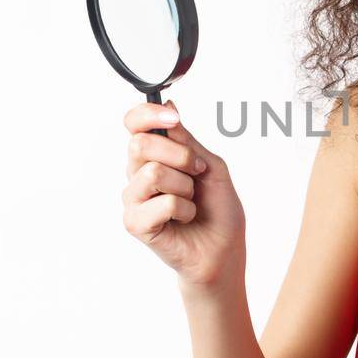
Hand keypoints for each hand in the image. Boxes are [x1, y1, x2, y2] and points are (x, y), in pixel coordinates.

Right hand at [122, 100, 245, 296]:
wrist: (223, 250)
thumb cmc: (217, 210)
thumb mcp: (210, 166)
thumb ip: (187, 140)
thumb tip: (169, 108)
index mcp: (154, 155)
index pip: (134, 123)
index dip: (148, 114)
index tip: (173, 118)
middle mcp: (137, 174)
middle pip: (139, 144)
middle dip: (179, 155)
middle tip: (196, 172)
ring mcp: (133, 199)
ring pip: (152, 172)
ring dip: (185, 186)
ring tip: (191, 200)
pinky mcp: (135, 222)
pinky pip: (162, 202)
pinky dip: (184, 209)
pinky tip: (184, 218)